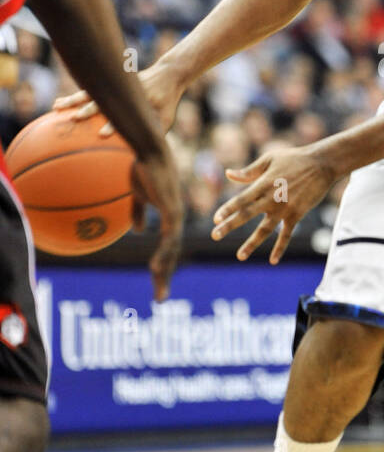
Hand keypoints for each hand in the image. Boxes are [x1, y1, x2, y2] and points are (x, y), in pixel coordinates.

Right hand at [53, 56, 185, 135]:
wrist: (167, 75)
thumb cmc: (167, 103)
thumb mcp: (165, 120)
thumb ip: (154, 137)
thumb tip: (146, 159)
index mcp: (140, 105)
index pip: (124, 118)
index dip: (113, 126)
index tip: (101, 135)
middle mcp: (125, 95)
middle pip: (103, 103)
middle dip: (88, 111)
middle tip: (74, 118)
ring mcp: (116, 88)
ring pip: (91, 94)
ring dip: (73, 101)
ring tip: (57, 107)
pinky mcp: (110, 83)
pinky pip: (89, 90)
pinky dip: (75, 97)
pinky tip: (60, 104)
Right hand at [130, 143, 183, 302]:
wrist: (150, 152)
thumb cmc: (144, 169)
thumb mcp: (138, 197)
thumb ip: (139, 213)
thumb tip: (139, 232)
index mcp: (170, 217)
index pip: (167, 246)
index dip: (162, 265)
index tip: (157, 282)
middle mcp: (176, 219)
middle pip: (171, 254)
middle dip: (164, 277)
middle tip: (160, 299)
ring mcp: (175, 215)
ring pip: (171, 250)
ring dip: (164, 272)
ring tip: (159, 292)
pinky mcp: (171, 210)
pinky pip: (168, 237)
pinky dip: (163, 253)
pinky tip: (155, 268)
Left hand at [212, 144, 334, 263]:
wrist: (321, 164)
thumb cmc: (294, 159)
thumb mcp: (269, 160)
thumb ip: (249, 171)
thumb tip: (228, 174)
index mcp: (263, 183)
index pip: (241, 199)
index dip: (228, 209)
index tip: (215, 219)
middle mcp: (271, 198)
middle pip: (247, 214)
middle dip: (230, 225)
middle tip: (214, 235)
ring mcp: (284, 208)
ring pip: (265, 229)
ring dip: (252, 243)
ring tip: (240, 256)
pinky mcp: (296, 214)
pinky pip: (286, 234)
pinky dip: (280, 248)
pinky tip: (273, 260)